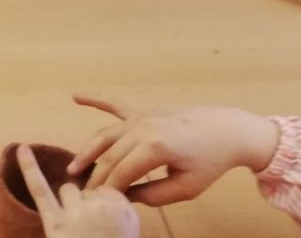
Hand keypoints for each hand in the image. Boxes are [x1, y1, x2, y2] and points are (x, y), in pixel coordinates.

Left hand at [18, 143, 139, 237]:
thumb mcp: (129, 234)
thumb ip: (116, 210)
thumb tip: (93, 190)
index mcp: (126, 211)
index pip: (108, 190)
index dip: (104, 206)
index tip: (107, 227)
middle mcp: (103, 207)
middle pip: (88, 189)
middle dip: (87, 205)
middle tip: (91, 233)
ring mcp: (78, 214)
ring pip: (69, 190)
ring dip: (69, 203)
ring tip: (78, 230)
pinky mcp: (56, 223)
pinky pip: (41, 190)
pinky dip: (30, 168)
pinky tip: (21, 149)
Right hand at [67, 94, 279, 204]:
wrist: (227, 131)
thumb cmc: (210, 162)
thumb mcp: (186, 188)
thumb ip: (155, 195)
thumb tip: (127, 198)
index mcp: (155, 147)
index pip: (121, 173)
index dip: (108, 190)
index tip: (97, 204)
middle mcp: (142, 127)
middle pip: (110, 155)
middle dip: (95, 176)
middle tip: (83, 194)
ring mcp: (141, 116)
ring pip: (106, 134)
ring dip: (88, 150)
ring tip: (73, 167)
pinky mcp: (143, 109)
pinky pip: (114, 103)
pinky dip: (94, 99)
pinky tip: (75, 96)